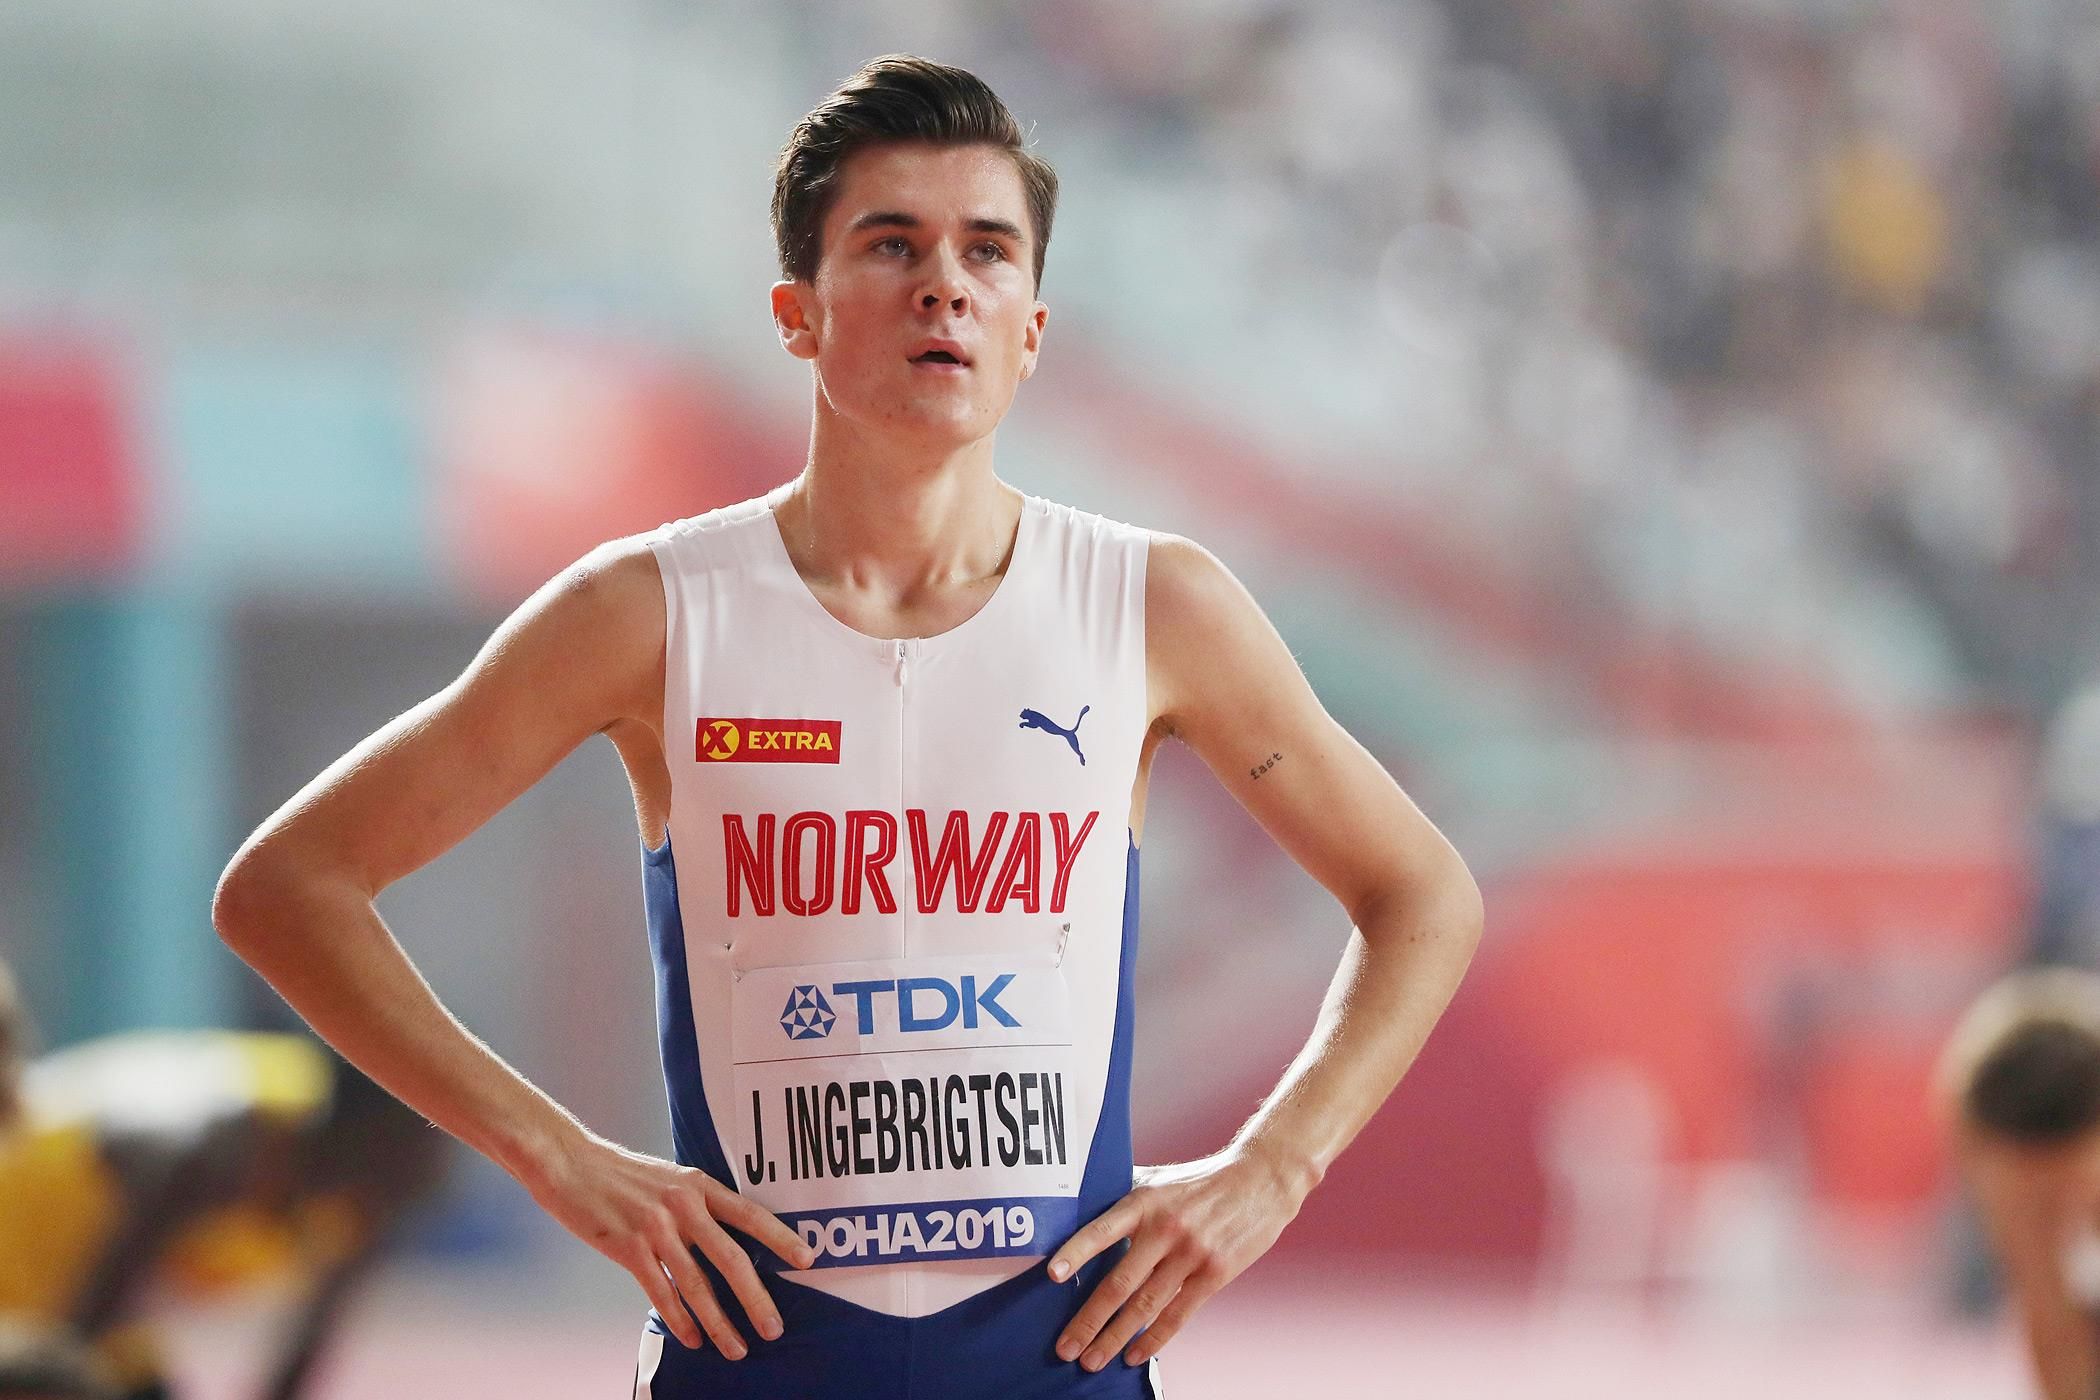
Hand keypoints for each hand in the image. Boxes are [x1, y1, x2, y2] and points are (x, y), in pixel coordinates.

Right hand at [521, 1133, 815, 1355]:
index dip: (781, 1238)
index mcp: (699, 1184)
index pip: (751, 1213)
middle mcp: (684, 1206)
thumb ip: (697, 1202)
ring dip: (720, 1322)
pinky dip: (680, 1319)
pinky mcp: (629, 1248)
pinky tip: (694, 1339)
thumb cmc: (621, 1173)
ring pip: (698, 1285)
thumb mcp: (669, 1177)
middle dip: (756, 1298)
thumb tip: (727, 1234)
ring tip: (737, 1348)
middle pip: (731, 1258)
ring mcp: (656, 1228)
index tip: (807, 1259)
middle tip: (775, 1327)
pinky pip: (662, 1292)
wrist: (570, 1163)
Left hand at [1047, 1146, 1312, 1370]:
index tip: (1052, 1275)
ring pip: (1144, 1306)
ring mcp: (1191, 1253)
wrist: (1260, 1179)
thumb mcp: (1159, 1180)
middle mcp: (1164, 1228)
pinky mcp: (1215, 1273)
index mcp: (1144, 1201)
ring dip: (1115, 1338)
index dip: (1076, 1252)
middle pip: (1119, 1282)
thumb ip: (1123, 1198)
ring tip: (1092, 1360)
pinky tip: (1134, 1355)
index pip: (1102, 1229)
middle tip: (1065, 1347)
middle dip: (1088, 1320)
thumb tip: (1079, 1208)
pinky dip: (1154, 1339)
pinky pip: (1178, 1314)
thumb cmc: (1200, 1181)